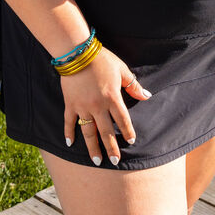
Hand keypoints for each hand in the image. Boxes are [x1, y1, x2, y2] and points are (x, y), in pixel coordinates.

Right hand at [61, 48, 150, 165]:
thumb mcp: (121, 70)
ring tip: (96, 161)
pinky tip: (69, 144)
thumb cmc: (101, 59)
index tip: (131, 141)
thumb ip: (133, 85)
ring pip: (88, 131)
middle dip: (111, 148)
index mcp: (112, 98)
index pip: (123, 120)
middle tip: (114, 162)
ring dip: (92, 147)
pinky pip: (69, 122)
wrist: (76, 52)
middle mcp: (98, 106)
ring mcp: (82, 106)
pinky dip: (68, 133)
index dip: (128, 132)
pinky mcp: (70, 103)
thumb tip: (146, 96)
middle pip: (106, 131)